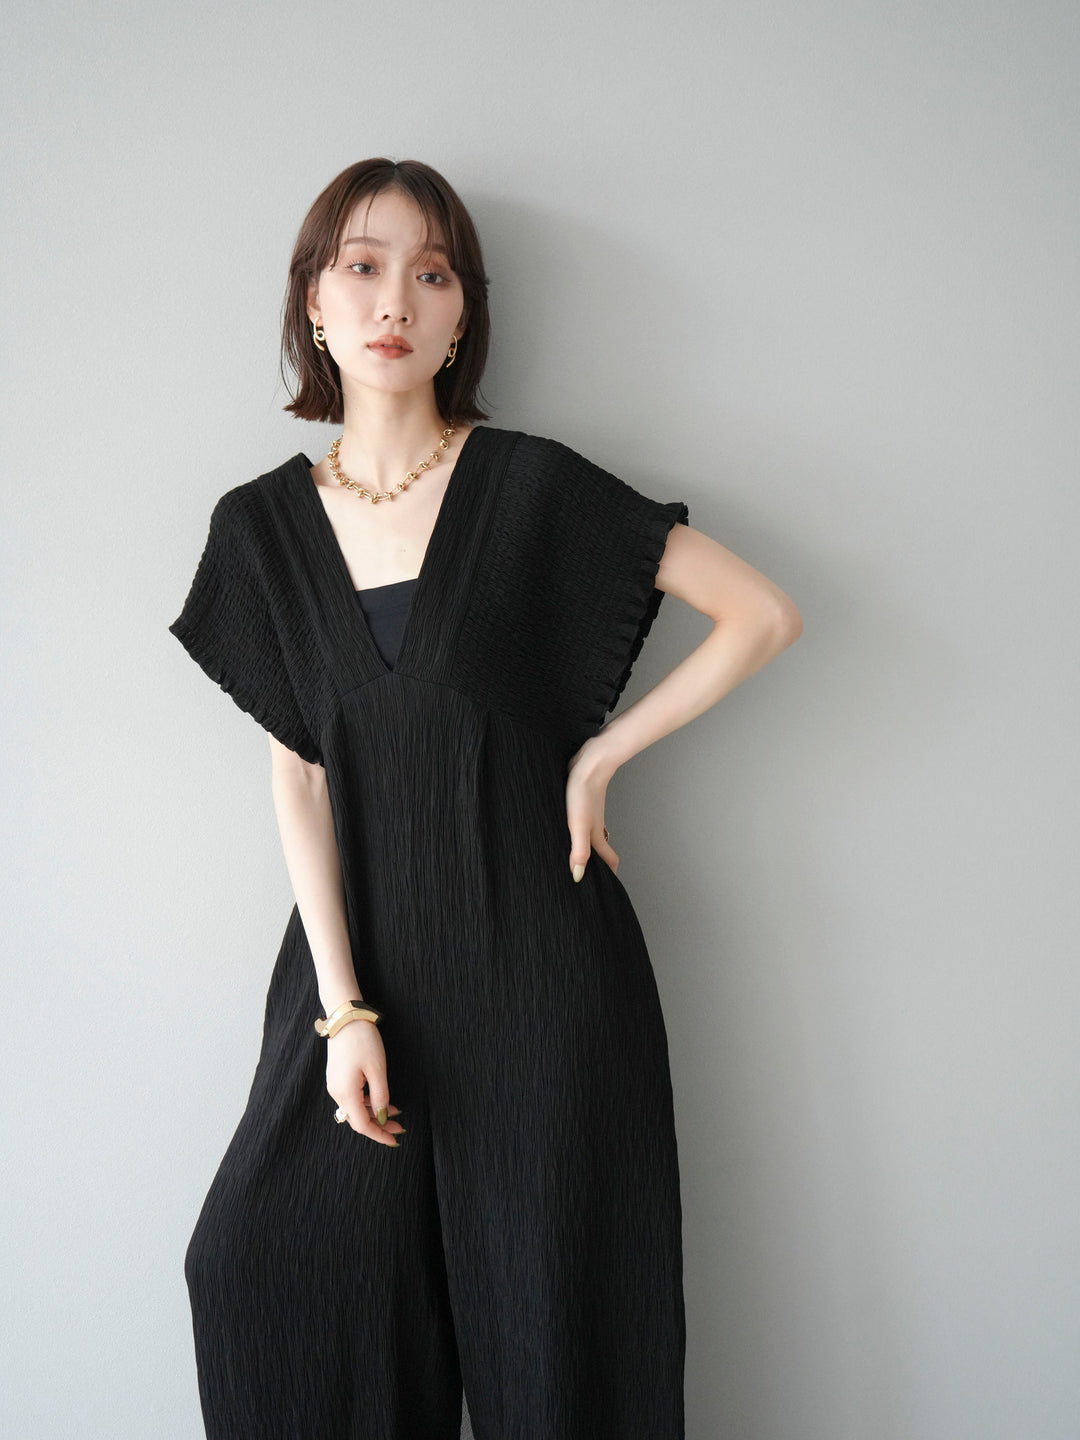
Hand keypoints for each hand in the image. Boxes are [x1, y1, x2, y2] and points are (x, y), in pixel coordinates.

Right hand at [325, 1018, 404, 1146]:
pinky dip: (367, 1102)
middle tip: (401, 1128)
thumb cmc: (363, 1040)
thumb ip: (380, 1096)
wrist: (345, 1016)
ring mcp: (335, 1084)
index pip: (362, 1125)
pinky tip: (381, 1100)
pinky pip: (352, 1097)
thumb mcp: (377, 1069)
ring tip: (397, 1113)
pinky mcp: (337, 1077)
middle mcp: (336, 1092)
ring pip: (355, 1108)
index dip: (379, 1135)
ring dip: (374, 1113)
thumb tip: (382, 1117)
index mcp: (345, 1093)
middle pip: (358, 1119)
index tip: (395, 1140)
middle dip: (379, 1125)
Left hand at [566, 738, 619, 881]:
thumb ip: (579, 850)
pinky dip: (579, 829)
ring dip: (589, 846)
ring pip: (591, 834)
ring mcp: (589, 812)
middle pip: (599, 848)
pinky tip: (570, 825)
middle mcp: (594, 825)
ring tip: (581, 855)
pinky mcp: (581, 801)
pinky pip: (582, 820)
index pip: (607, 858)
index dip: (609, 872)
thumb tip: (578, 876)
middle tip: (594, 874)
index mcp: (595, 834)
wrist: (590, 763)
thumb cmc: (584, 793)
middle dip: (598, 862)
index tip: (609, 885)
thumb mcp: (578, 825)